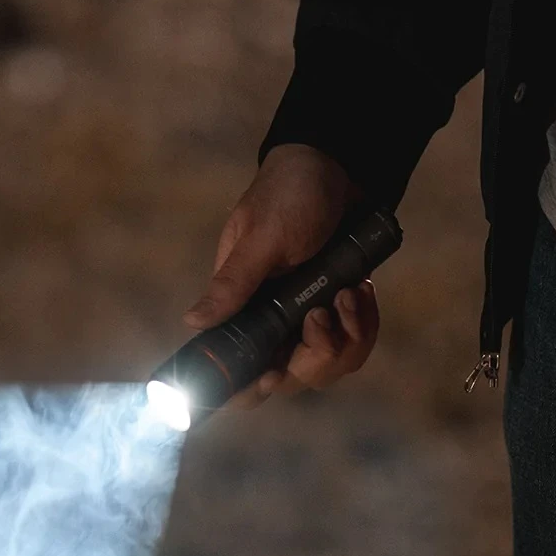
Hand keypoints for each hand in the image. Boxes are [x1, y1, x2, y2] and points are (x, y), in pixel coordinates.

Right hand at [185, 144, 381, 408]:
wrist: (339, 167)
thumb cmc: (290, 194)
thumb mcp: (262, 238)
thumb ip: (233, 283)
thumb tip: (191, 323)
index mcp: (243, 307)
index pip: (236, 367)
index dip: (249, 388)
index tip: (271, 376)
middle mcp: (273, 320)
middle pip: (290, 377)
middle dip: (315, 356)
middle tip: (322, 315)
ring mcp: (308, 317)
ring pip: (328, 364)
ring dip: (347, 336)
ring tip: (350, 293)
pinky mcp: (339, 310)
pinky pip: (355, 342)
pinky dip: (365, 322)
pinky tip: (362, 290)